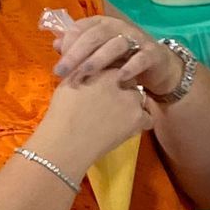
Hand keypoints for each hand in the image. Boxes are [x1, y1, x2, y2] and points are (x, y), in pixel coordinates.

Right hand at [34, 62, 154, 172]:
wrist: (67, 141)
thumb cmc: (61, 114)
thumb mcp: (67, 86)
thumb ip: (81, 73)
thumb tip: (85, 68)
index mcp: (103, 73)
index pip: (117, 69)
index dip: (113, 80)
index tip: (107, 88)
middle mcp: (121, 83)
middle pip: (130, 83)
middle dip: (123, 90)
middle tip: (111, 104)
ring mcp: (131, 101)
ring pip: (139, 99)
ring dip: (131, 105)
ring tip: (116, 118)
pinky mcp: (138, 118)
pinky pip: (147, 118)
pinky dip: (140, 122)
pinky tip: (126, 127)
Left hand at [52, 14, 183, 99]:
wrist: (158, 68)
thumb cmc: (122, 59)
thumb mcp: (98, 53)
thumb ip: (77, 48)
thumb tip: (56, 44)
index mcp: (102, 24)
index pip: (81, 28)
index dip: (67, 44)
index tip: (58, 64)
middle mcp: (119, 27)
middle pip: (95, 35)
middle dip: (76, 53)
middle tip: (62, 72)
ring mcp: (138, 39)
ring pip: (117, 44)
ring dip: (99, 59)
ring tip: (86, 74)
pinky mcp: (153, 54)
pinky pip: (141, 58)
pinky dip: (131, 67)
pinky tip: (120, 78)